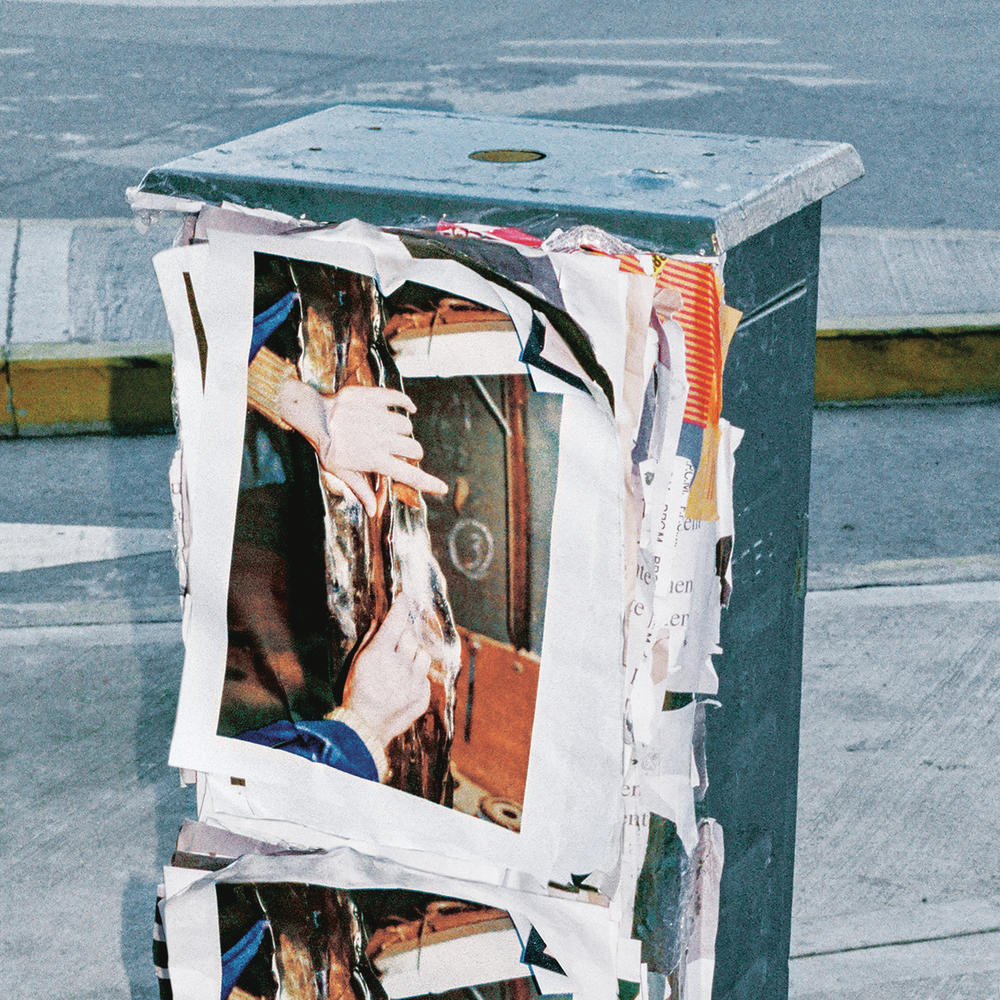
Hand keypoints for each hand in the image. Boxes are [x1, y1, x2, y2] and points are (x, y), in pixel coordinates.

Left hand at [276, 381, 446, 515]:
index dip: (428, 483)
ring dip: (402, 429)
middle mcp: (382, 440)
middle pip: (415, 449)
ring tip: (388, 430)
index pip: (409, 476)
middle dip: (412, 453)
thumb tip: (373, 511)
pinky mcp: (376, 399)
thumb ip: (361, 489)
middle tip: (398, 451)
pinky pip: (400, 399)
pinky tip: (408, 408)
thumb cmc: (327, 447)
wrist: (315, 416)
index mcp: (376, 460)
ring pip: (406, 425)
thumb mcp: (341, 471)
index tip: (442, 487)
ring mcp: (380, 418)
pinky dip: (407, 403)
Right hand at [341, 600, 432, 747]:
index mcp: (380, 654)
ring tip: (402, 666)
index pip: (395, 621)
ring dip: (414, 656)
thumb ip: (369, 640)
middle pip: (410, 637)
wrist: (364, 727)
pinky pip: (425, 677)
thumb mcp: (356, 664)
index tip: (404, 599)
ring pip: (422, 655)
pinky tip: (403, 685)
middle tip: (396, 645)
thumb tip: (379, 623)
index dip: (401, 607)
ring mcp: (413, 681)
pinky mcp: (422, 695)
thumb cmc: (356, 694)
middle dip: (404, 637)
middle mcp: (399, 665)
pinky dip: (416, 677)